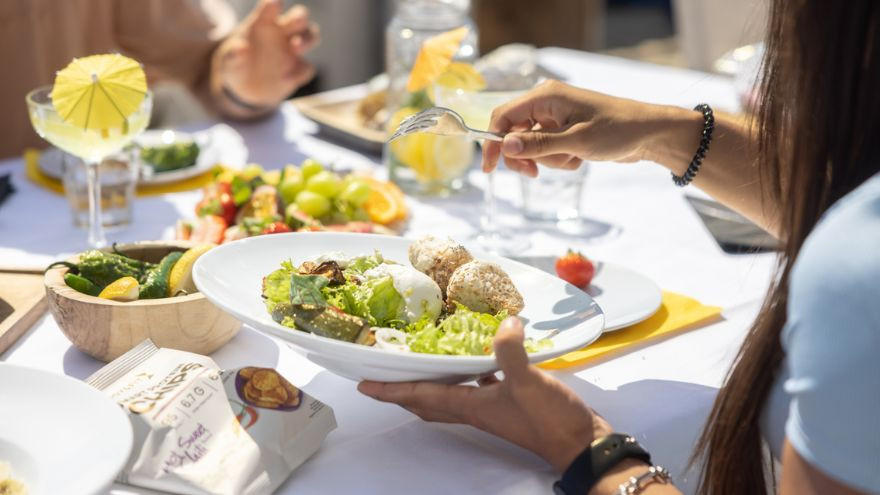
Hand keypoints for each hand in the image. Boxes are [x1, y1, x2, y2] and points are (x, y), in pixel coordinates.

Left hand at [214, 0, 318, 108]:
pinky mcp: (298, 70)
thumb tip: (241, 48)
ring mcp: (293, 51)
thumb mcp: (229, 60)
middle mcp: (282, 33)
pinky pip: (306, 68)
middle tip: (296, 21)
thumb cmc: (236, 64)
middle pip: (299, 17)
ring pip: (310, 36)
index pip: (270, 8)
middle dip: (299, 17)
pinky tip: (286, 79)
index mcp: (263, 23)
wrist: (245, 88)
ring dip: (307, 39)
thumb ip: (233, 54)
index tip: (274, 4)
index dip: (273, 5)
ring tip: (295, 46)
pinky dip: (299, 72)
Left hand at [358, 317, 611, 472]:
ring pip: (448, 395)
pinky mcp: (508, 402)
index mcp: (469, 405)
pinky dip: (466, 374)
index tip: (363, 384)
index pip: (420, 396)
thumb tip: (504, 324)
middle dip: (402, 391)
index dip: (390, 390)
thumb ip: (510, 352)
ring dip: (430, 382)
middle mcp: (473, 408)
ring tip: (419, 363)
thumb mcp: (528, 383)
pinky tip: (476, 357)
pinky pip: (476, 386)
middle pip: (426, 402)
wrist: (579, 442)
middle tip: (384, 376)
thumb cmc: (549, 420)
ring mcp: (491, 406)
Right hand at [482, 80, 667, 176]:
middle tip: (534, 174)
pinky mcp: (564, 130)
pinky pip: (547, 149)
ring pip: (531, 145)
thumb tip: (505, 146)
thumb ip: (538, 145)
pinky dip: (558, 159)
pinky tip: (579, 158)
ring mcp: (555, 117)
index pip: (503, 117)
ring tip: (572, 160)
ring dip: (547, 160)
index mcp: (545, 96)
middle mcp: (546, 103)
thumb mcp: (576, 141)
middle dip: (524, 156)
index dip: (492, 142)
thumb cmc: (616, 131)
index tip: (490, 169)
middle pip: (513, 133)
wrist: (648, 134)